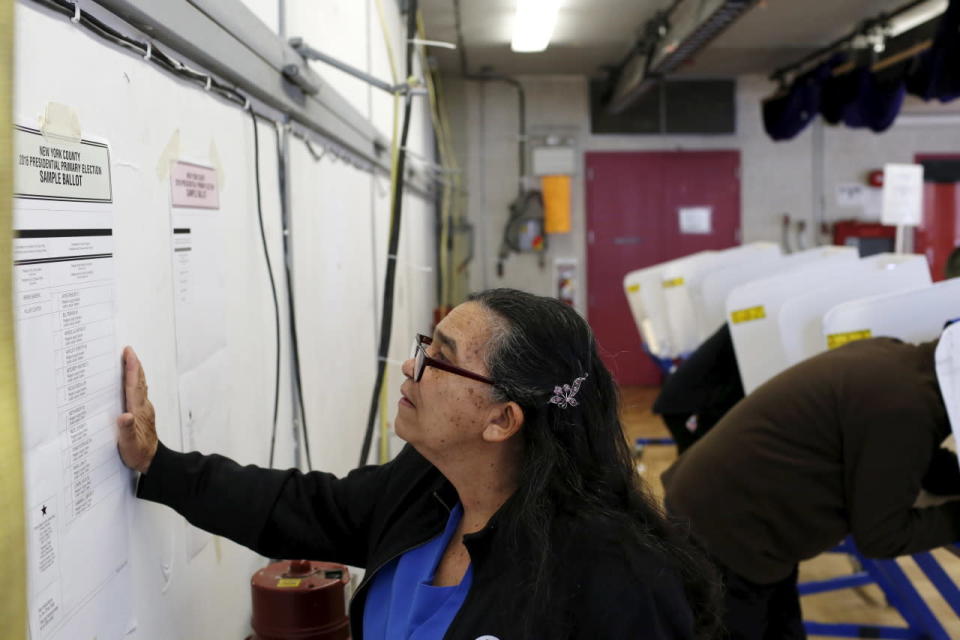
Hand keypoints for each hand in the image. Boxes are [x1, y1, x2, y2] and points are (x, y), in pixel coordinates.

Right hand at [116, 346, 157, 473]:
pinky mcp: (143, 415)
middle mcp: (143, 407)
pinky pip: (138, 393)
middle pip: (139, 382)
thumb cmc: (139, 454)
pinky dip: (135, 383)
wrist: (152, 462)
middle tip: (128, 351)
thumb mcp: (129, 445)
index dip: (132, 368)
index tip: (129, 353)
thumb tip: (124, 416)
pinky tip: (131, 384)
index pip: (134, 385)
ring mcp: (144, 410)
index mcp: (138, 411)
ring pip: (140, 386)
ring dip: (136, 373)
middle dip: (134, 365)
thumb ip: (126, 430)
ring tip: (130, 361)